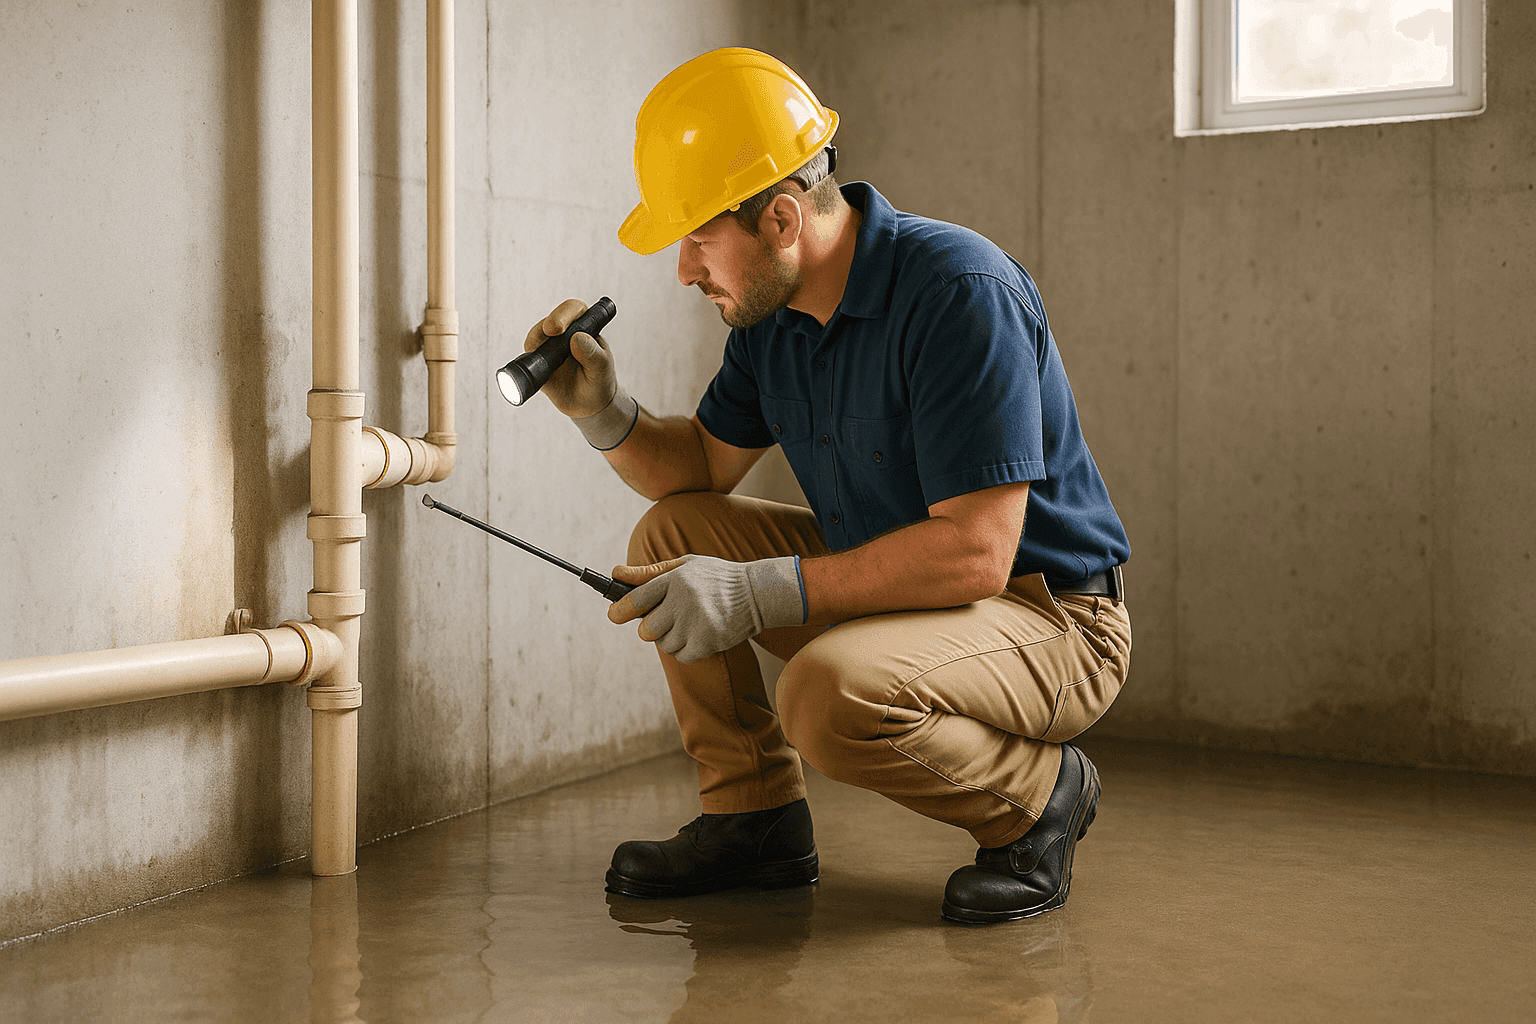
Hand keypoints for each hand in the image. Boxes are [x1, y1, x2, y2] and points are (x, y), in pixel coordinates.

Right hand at [524, 298, 617, 417]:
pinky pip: (527, 357)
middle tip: (550, 331)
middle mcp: (564, 334)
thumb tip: (578, 338)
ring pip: (535, 336)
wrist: (589, 405)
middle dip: (550, 322)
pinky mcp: (538, 363)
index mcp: (584, 329)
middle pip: (552, 318)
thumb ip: (593, 355)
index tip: (560, 327)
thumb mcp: (602, 369)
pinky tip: (533, 368)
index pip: (575, 310)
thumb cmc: (599, 381)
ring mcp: (549, 347)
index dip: (566, 313)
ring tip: (541, 353)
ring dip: (535, 340)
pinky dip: (526, 360)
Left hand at [608, 555, 805, 663]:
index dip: (622, 609)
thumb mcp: (685, 566)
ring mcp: (696, 623)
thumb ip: (650, 573)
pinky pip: (682, 656)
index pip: (638, 598)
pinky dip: (688, 650)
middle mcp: (684, 600)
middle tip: (667, 620)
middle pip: (647, 630)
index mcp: (676, 579)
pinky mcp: (708, 641)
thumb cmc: (716, 578)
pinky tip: (701, 634)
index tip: (615, 615)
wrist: (757, 593)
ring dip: (673, 638)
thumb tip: (615, 573)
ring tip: (691, 623)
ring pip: (664, 645)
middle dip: (652, 628)